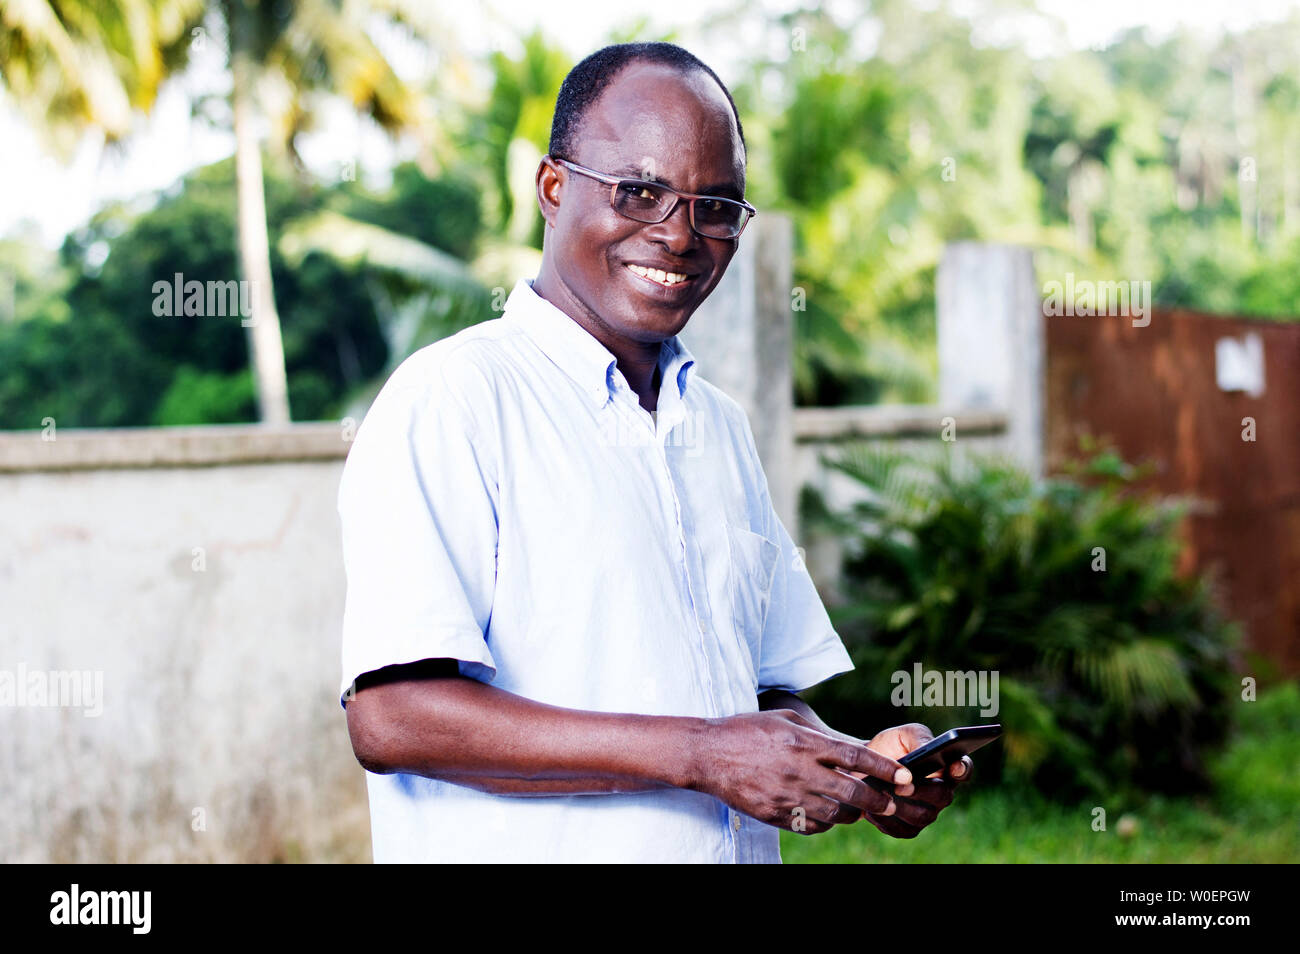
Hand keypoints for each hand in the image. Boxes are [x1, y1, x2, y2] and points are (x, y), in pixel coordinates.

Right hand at [695, 709, 913, 834]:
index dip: (884, 768)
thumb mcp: (784, 719)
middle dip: (879, 799)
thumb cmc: (747, 730)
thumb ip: (816, 734)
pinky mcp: (777, 815)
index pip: (855, 757)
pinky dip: (827, 821)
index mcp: (803, 744)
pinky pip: (813, 825)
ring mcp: (788, 797)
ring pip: (836, 813)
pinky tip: (827, 811)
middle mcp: (799, 772)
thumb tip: (845, 750)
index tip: (903, 774)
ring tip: (859, 806)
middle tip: (891, 801)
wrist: (708, 755)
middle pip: (853, 791)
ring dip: (853, 811)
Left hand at [851, 723, 972, 838]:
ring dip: (902, 806)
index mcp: (946, 767)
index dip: (962, 768)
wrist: (863, 767)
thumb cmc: (890, 747)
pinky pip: (902, 830)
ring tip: (883, 795)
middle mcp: (941, 793)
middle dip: (923, 791)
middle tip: (902, 786)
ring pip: (922, 816)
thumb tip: (928, 748)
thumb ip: (919, 738)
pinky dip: (887, 820)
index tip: (954, 766)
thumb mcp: (903, 735)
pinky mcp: (909, 828)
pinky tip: (873, 809)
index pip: (963, 769)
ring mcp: (927, 812)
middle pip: (942, 796)